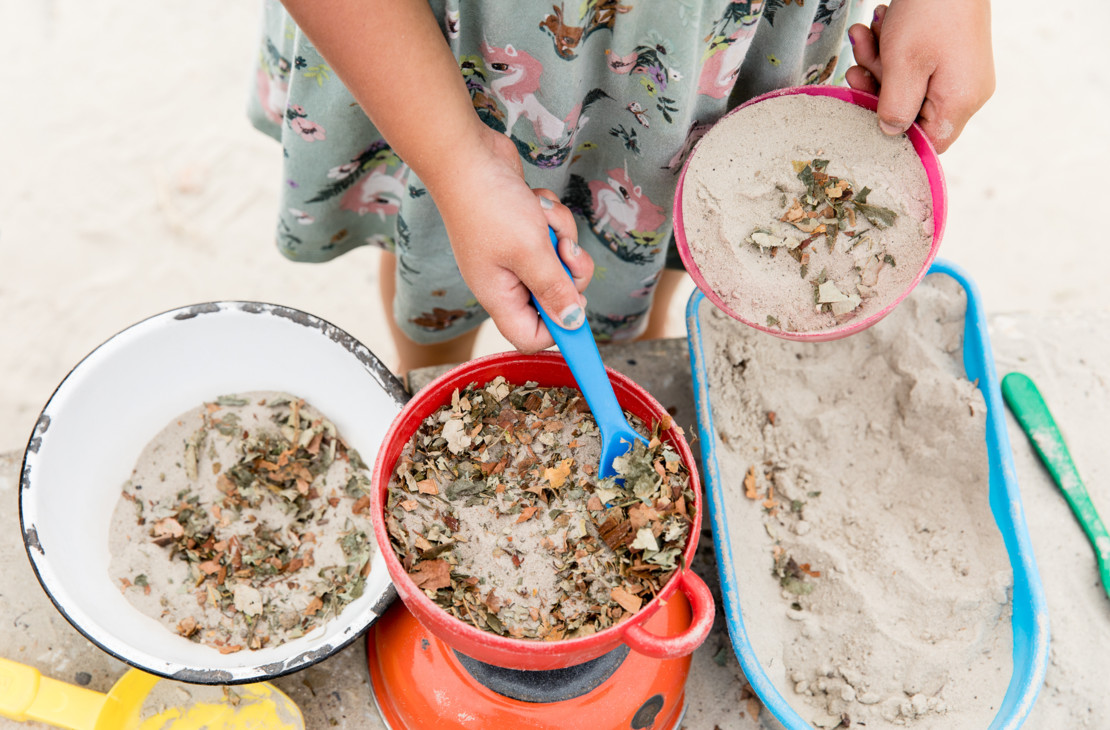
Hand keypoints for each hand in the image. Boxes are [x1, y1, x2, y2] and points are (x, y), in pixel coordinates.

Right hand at [429, 127, 593, 352]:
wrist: (467, 155)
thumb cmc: (490, 205)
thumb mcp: (531, 252)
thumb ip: (555, 290)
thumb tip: (573, 324)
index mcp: (499, 296)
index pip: (531, 337)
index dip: (558, 329)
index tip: (579, 306)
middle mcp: (505, 280)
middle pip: (554, 298)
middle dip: (569, 272)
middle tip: (567, 251)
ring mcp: (514, 254)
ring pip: (560, 261)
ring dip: (562, 237)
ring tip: (543, 217)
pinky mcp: (523, 230)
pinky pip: (553, 235)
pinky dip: (552, 219)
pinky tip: (536, 202)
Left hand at [846, 0, 994, 152]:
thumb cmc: (932, 10)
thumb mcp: (903, 65)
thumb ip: (894, 108)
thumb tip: (889, 133)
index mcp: (961, 101)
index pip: (928, 143)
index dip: (894, 136)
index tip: (867, 114)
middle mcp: (965, 90)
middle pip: (910, 111)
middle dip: (877, 87)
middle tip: (855, 66)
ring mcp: (958, 71)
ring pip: (906, 84)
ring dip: (877, 61)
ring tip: (863, 35)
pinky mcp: (947, 52)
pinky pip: (913, 62)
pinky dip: (890, 47)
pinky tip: (878, 24)